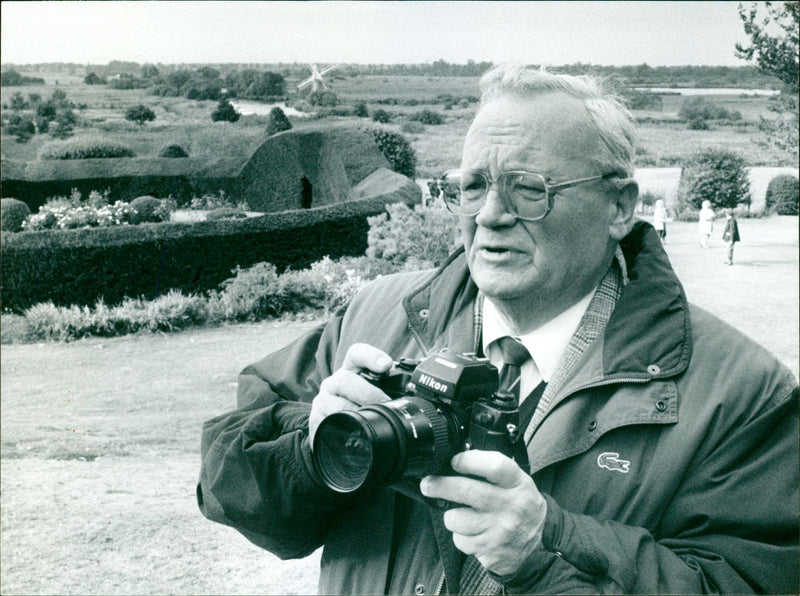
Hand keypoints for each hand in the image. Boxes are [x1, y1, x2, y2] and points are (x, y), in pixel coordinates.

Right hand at [308, 343, 393, 444]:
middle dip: (367, 392)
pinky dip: (339, 427)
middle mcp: (335, 383)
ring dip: (354, 412)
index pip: (357, 354)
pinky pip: (325, 423)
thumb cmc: (362, 410)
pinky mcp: (315, 420)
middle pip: (346, 380)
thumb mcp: (376, 396)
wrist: (338, 435)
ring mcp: (323, 401)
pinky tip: (350, 432)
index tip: (386, 365)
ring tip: (369, 421)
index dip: (371, 356)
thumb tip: (421, 395)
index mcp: (352, 371)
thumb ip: (393, 391)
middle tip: (384, 403)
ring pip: (334, 402)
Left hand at [420, 450, 546, 575]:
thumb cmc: (519, 505)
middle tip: (428, 483)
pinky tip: (472, 532)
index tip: (454, 460)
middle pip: (467, 491)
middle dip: (440, 485)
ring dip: (452, 515)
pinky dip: (460, 536)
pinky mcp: (490, 552)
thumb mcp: (516, 481)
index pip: (494, 467)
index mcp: (517, 484)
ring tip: (461, 513)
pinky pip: (460, 541)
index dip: (469, 461)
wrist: (538, 544)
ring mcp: (500, 531)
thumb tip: (455, 458)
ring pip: (457, 519)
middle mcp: (510, 507)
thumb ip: (491, 468)